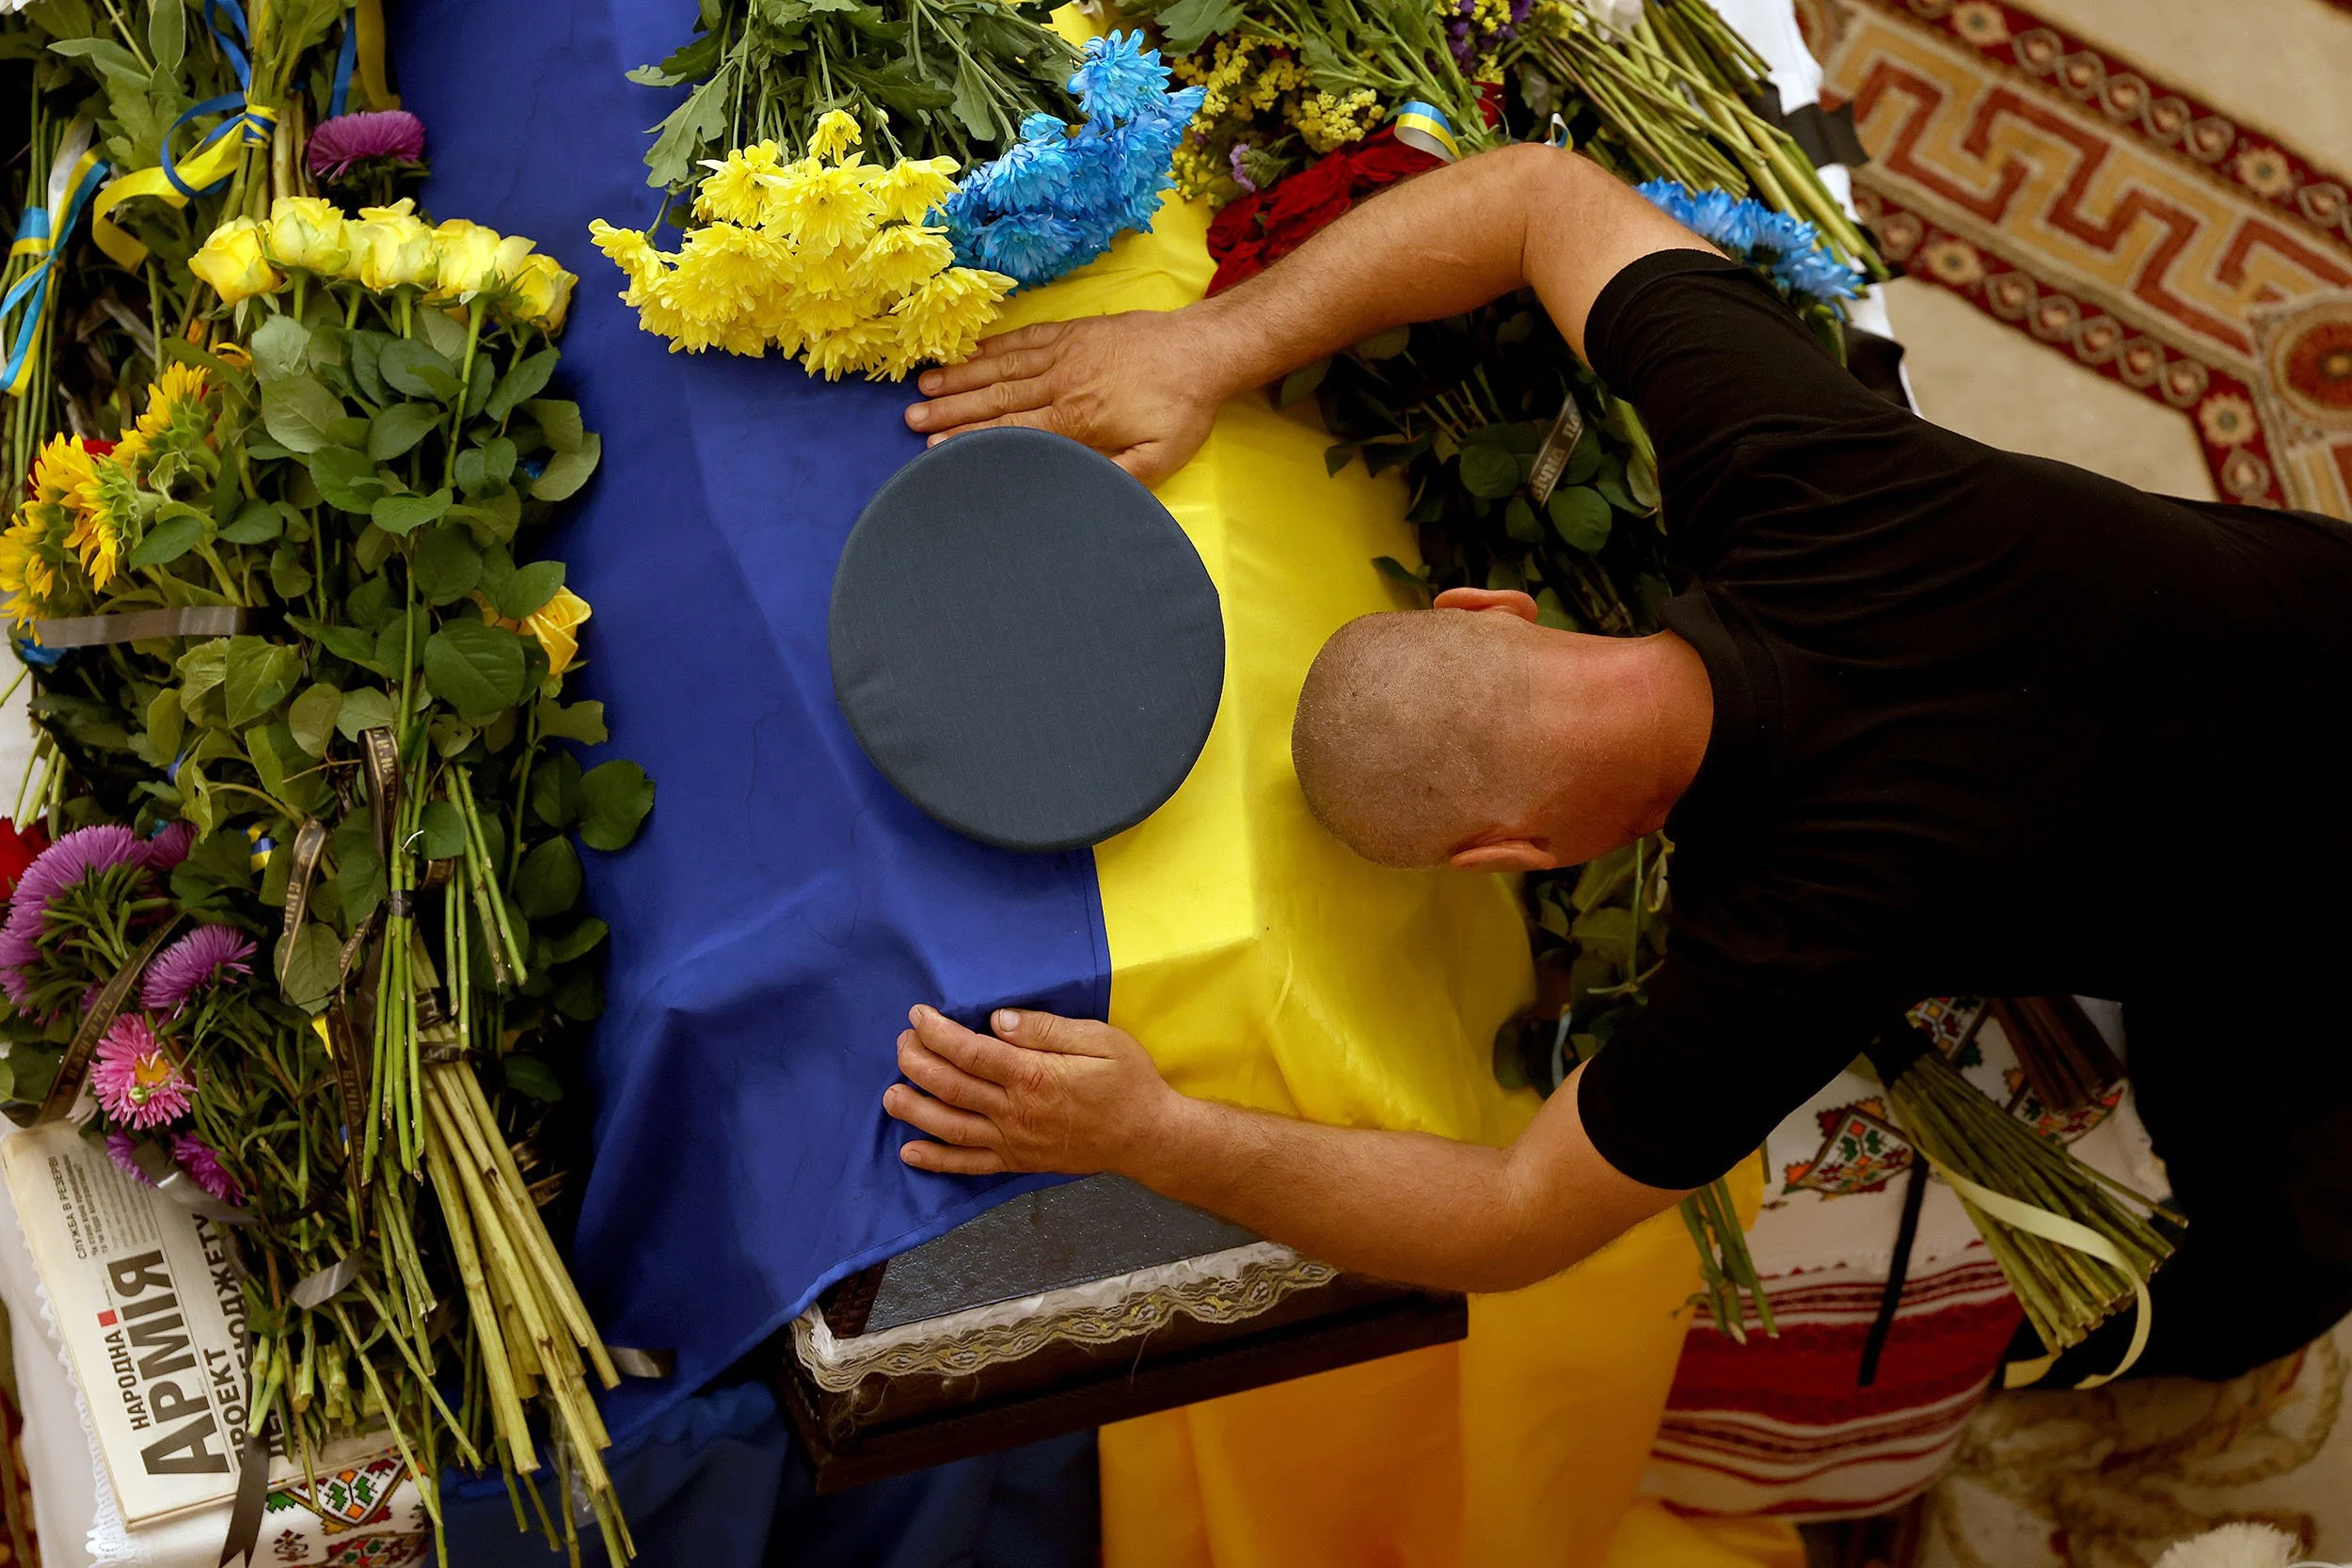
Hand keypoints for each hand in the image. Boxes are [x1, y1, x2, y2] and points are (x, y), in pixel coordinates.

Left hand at [883, 1004, 1176, 1175]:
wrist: (1147, 1137)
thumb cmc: (1128, 1082)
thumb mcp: (1099, 1039)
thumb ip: (1045, 1029)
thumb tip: (998, 1020)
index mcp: (1033, 1076)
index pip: (970, 1051)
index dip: (937, 1032)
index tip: (917, 1015)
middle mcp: (1015, 1111)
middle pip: (951, 1086)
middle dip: (918, 1063)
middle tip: (900, 1043)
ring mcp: (1013, 1141)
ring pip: (951, 1126)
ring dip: (915, 1110)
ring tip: (890, 1094)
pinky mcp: (1017, 1161)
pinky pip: (969, 1165)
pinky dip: (937, 1161)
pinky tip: (910, 1153)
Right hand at [903, 311, 1229, 485]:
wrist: (1203, 350)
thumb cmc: (1183, 409)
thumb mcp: (1161, 457)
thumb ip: (1119, 477)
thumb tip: (1079, 491)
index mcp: (1078, 417)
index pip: (1014, 431)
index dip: (972, 439)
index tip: (936, 449)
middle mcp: (1063, 381)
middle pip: (997, 399)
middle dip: (951, 410)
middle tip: (910, 420)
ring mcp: (1064, 352)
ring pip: (1002, 366)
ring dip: (961, 377)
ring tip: (924, 387)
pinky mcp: (1072, 332)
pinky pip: (1022, 339)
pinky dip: (991, 347)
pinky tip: (967, 354)